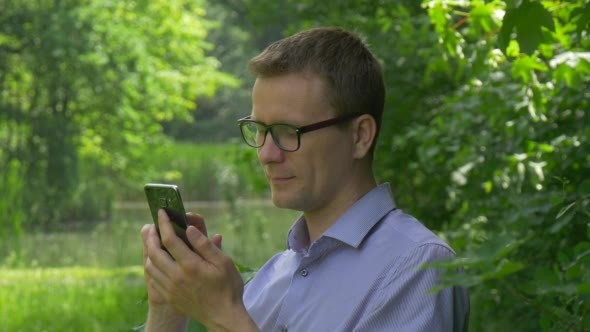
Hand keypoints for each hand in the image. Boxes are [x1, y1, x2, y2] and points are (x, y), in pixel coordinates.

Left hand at [144, 210, 254, 329]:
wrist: (224, 317)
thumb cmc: (228, 288)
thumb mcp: (223, 262)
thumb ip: (205, 245)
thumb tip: (190, 229)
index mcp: (190, 265)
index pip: (169, 239)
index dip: (163, 223)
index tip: (162, 212)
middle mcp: (176, 276)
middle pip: (154, 251)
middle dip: (151, 235)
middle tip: (152, 225)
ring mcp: (171, 288)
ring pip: (150, 265)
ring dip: (148, 251)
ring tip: (153, 241)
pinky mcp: (169, 296)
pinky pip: (153, 278)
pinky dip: (151, 266)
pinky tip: (156, 261)